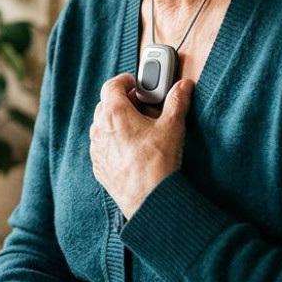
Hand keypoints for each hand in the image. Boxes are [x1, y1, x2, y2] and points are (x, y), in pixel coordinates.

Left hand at [90, 74, 193, 218]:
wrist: (149, 200)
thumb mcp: (172, 127)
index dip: (124, 81)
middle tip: (142, 105)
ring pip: (102, 125)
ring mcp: (97, 149)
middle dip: (122, 100)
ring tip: (138, 128)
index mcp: (114, 113)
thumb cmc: (157, 163)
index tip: (135, 84)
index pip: (111, 85)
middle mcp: (100, 129)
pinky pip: (102, 146)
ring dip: (117, 121)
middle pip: (106, 104)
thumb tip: (184, 87)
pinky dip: (113, 141)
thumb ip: (177, 102)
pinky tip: (131, 149)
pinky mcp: (99, 166)